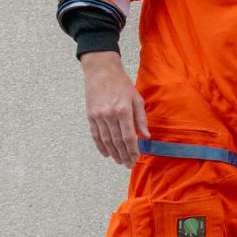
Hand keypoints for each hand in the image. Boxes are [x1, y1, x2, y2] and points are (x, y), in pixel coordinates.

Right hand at [82, 52, 147, 166]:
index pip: (128, 136)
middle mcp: (109, 115)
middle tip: (128, 164)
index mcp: (123, 110)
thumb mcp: (137, 99)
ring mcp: (98, 116)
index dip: (132, 150)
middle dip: (123, 155)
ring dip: (113, 153)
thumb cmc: (123, 85)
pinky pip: (95, 134)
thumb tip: (146, 136)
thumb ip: (141, 119)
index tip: (136, 158)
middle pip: (117, 141)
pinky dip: (100, 145)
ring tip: (119, 161)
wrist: (102, 72)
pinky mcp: (90, 115)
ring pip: (106, 140)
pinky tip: (106, 153)